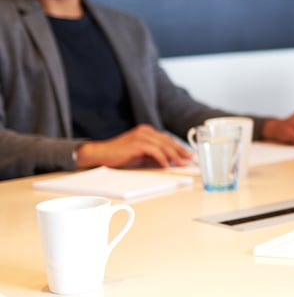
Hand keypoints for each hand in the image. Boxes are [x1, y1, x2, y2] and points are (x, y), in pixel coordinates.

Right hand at [75, 124, 192, 169]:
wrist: (101, 154)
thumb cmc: (120, 155)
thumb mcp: (141, 154)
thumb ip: (154, 155)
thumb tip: (169, 161)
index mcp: (147, 131)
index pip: (167, 139)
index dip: (179, 147)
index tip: (188, 155)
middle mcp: (146, 131)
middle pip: (168, 141)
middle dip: (180, 151)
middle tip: (190, 159)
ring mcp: (141, 136)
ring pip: (163, 146)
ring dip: (174, 156)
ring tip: (181, 164)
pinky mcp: (137, 143)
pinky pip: (154, 151)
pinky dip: (162, 158)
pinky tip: (166, 165)